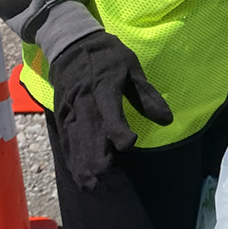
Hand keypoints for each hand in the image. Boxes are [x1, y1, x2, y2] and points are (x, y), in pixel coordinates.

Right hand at [49, 31, 172, 189]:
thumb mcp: (132, 68)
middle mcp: (85, 99)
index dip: (118, 128)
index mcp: (105, 85)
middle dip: (95, 155)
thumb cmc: (108, 56)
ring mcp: (70, 107)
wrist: (72, 43)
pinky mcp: (61, 112)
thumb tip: (167, 119)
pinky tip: (76, 172)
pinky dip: (70, 155)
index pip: (110, 110)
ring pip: (75, 138)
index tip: (129, 145)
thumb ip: (146, 95)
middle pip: (89, 130)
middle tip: (103, 178)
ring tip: (89, 184)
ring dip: (81, 161)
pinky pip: (65, 137)